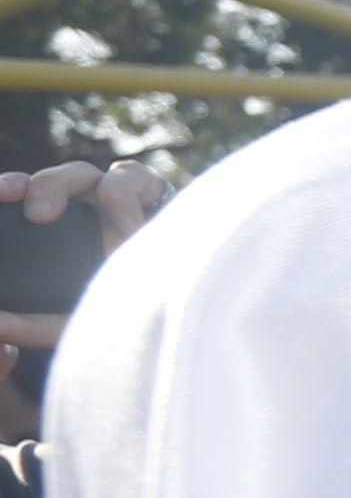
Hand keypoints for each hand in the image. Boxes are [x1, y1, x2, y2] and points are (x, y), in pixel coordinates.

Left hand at [0, 158, 164, 364]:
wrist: (186, 314)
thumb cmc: (128, 316)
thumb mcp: (72, 324)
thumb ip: (31, 325)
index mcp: (61, 231)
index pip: (28, 195)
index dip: (10, 186)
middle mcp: (87, 211)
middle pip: (54, 179)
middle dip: (41, 186)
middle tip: (36, 216)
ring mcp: (120, 201)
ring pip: (85, 172)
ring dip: (73, 187)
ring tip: (75, 220)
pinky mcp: (155, 196)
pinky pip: (132, 177)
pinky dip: (126, 198)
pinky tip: (130, 228)